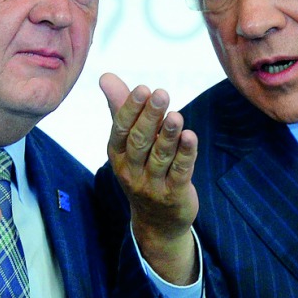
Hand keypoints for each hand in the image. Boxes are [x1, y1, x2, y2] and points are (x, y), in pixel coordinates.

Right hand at [100, 72, 198, 284]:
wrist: (157, 221)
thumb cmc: (142, 170)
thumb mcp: (127, 142)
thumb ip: (120, 108)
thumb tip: (106, 76)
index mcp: (117, 154)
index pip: (121, 129)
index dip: (131, 109)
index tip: (143, 88)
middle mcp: (130, 170)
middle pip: (139, 141)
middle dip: (150, 117)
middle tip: (161, 93)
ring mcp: (152, 185)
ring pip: (160, 157)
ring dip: (168, 135)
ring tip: (176, 115)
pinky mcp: (174, 195)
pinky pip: (179, 172)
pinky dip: (185, 154)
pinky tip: (191, 137)